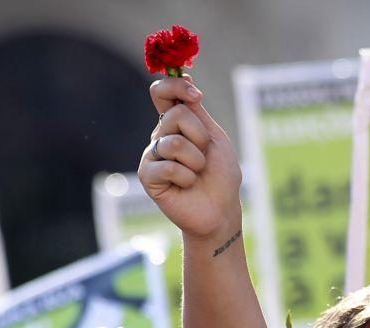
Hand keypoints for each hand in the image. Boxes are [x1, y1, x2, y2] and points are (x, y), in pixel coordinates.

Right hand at [137, 76, 242, 243]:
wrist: (221, 210)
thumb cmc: (220, 176)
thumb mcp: (215, 137)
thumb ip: (197, 111)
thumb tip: (184, 75)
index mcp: (175, 124)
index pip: (162, 92)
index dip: (175, 86)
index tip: (196, 95)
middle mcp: (160, 136)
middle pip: (176, 115)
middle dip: (200, 136)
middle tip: (205, 156)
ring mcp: (151, 156)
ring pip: (174, 142)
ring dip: (196, 160)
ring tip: (197, 173)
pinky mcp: (148, 177)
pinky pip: (167, 166)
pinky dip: (186, 177)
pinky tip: (187, 186)